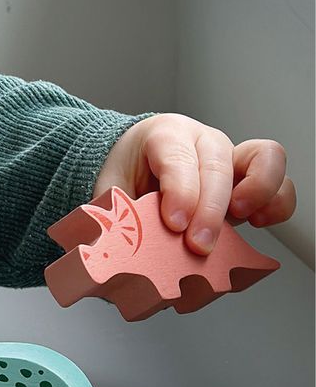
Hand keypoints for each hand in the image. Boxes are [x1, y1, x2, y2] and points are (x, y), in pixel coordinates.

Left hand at [94, 114, 295, 254]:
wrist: (134, 166)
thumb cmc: (124, 177)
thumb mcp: (109, 193)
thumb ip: (116, 216)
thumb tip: (116, 250)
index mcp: (164, 136)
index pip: (177, 156)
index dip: (179, 190)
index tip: (174, 222)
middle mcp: (202, 142)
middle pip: (217, 165)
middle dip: (210, 209)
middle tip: (198, 244)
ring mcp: (229, 160)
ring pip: (264, 159)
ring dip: (258, 192)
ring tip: (241, 219)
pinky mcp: (247, 183)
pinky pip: (277, 185)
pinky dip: (276, 203)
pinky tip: (259, 223)